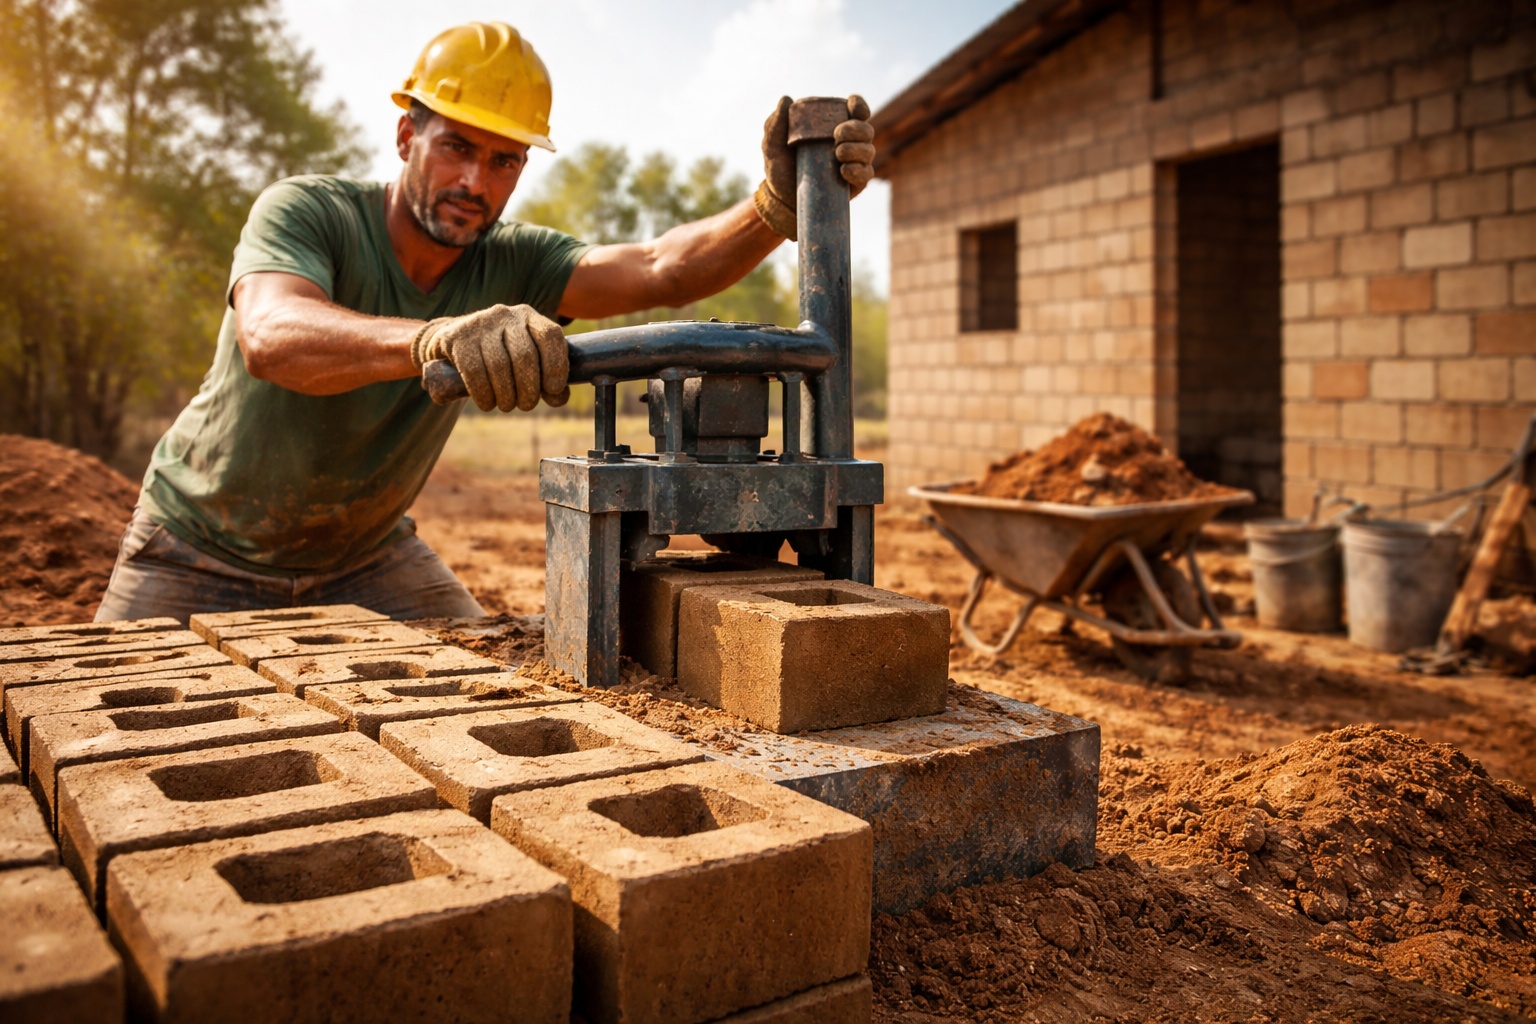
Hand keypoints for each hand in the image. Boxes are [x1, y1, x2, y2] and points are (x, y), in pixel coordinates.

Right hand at [411, 304, 568, 411]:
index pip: (550, 336)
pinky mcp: (457, 338)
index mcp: (529, 317)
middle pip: (524, 356)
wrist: (452, 343)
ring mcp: (480, 323)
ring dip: (506, 395)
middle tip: (526, 404)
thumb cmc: (498, 357)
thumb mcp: (525, 363)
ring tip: (507, 405)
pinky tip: (487, 403)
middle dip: (528, 389)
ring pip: (499, 366)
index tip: (552, 389)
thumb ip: (545, 379)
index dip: (556, 365)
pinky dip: (484, 394)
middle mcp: (506, 315)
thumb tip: (559, 398)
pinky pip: (474, 372)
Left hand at [755, 94, 875, 240]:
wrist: (782, 200)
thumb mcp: (772, 146)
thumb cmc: (779, 168)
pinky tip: (844, 171)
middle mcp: (848, 142)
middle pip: (866, 129)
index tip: (853, 109)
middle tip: (837, 135)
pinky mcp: (854, 183)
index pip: (855, 110)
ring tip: (838, 154)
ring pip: (868, 150)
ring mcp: (853, 163)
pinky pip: (866, 174)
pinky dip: (858, 170)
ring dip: (857, 149)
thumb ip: (775, 124)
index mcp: (832, 126)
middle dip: (856, 129)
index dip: (859, 106)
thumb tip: (785, 99)